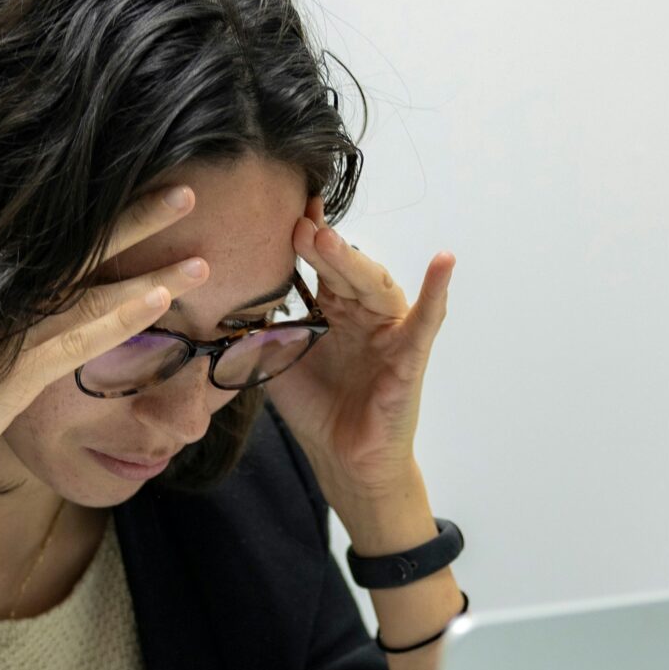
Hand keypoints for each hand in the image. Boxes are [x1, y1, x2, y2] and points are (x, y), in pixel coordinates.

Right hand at [0, 184, 211, 525]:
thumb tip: (31, 328)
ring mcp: (1, 336)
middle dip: (136, 218)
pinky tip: (162, 301)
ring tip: (203, 257)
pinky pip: (75, 341)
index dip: (106, 220)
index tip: (149, 193)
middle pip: (78, 250)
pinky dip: (120, 318)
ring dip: (149, 271)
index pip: (59, 248)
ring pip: (89, 291)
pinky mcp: (6, 377)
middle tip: (188, 189)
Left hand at [263, 193, 453, 509]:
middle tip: (296, 223)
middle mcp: (363, 312)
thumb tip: (224, 297)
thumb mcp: (276, 362)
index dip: (305, 239)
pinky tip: (444, 261)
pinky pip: (427, 320)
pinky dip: (437, 290)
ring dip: (353, 261)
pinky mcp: (410, 356)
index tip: (284, 210)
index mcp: (333, 309)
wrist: (341, 460)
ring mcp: (389, 331)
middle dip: (320, 246)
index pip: (319, 264)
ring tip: (327, 239)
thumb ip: (257, 330)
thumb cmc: (316, 409)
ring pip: (375, 285)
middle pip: (344, 270)